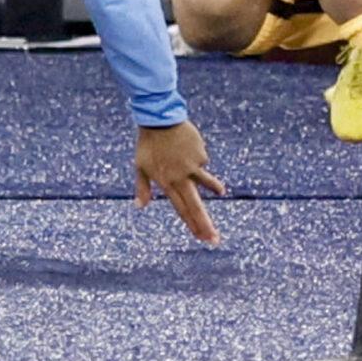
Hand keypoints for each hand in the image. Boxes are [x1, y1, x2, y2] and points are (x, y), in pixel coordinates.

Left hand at [133, 121, 225, 245]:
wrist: (159, 120)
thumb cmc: (148, 144)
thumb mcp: (140, 167)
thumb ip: (142, 188)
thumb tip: (139, 206)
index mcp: (166, 183)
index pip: (181, 209)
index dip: (192, 225)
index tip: (201, 238)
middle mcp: (180, 178)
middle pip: (195, 206)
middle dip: (205, 225)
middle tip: (215, 240)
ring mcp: (192, 167)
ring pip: (206, 183)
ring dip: (214, 188)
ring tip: (221, 193)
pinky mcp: (200, 154)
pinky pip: (201, 161)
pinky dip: (196, 158)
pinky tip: (186, 146)